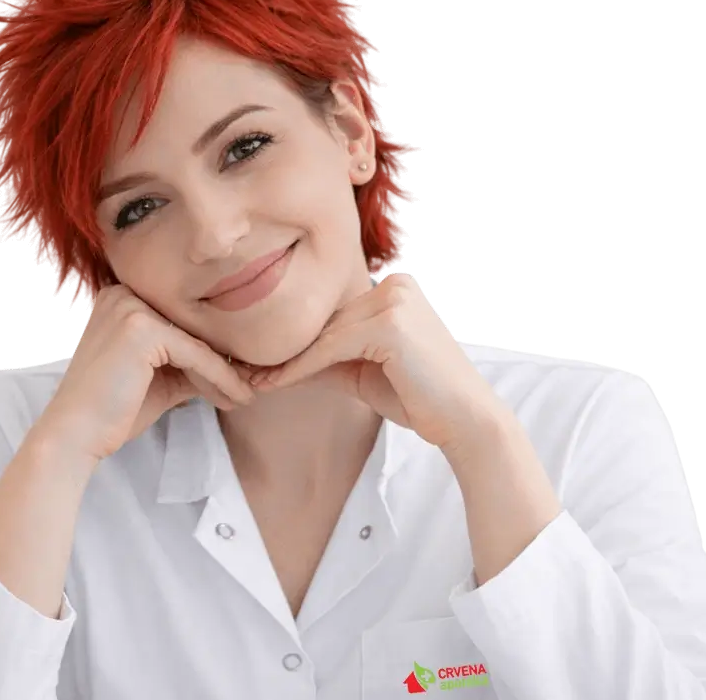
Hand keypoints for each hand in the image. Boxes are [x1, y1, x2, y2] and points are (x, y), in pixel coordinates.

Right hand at [39, 284, 256, 461]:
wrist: (75, 435)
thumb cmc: (114, 409)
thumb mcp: (160, 378)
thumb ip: (191, 363)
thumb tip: (236, 362)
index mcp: (124, 296)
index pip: (182, 321)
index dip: (213, 348)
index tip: (242, 372)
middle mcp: (125, 292)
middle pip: (192, 327)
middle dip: (225, 359)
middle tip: (252, 383)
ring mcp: (131, 307)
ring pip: (198, 342)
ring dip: (227, 373)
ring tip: (247, 395)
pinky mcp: (142, 329)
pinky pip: (197, 355)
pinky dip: (221, 379)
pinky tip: (237, 398)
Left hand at [250, 272, 510, 448]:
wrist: (464, 422)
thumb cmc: (419, 397)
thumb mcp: (364, 370)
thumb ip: (329, 357)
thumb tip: (279, 360)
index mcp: (395, 286)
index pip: (334, 314)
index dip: (296, 340)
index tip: (258, 360)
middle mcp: (396, 283)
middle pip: (326, 321)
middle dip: (285, 349)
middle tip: (242, 368)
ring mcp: (395, 299)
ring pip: (324, 335)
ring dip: (285, 361)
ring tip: (250, 380)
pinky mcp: (390, 323)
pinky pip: (331, 348)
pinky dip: (299, 368)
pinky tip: (272, 383)